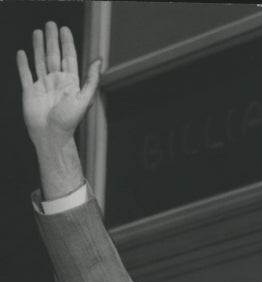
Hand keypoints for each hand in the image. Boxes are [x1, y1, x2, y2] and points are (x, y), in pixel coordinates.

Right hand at [17, 22, 100, 145]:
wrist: (51, 136)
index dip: (66, 43)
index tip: (64, 29)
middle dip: (52, 39)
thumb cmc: (69, 121)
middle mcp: (56, 82)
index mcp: (70, 83)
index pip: (68, 57)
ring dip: (38, 46)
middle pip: (53, 55)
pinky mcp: (29, 91)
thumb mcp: (84, 98)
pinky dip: (23, 63)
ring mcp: (42, 86)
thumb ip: (92, 79)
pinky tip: (22, 53)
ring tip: (37, 32)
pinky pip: (25, 74)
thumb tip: (99, 60)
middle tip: (50, 24)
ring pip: (40, 61)